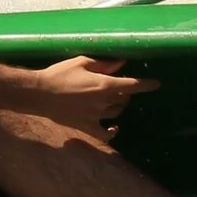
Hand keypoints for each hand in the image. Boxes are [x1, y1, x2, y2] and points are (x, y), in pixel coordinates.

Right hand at [34, 55, 150, 139]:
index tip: (156, 84)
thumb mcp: (83, 63)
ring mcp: (96, 116)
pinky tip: (115, 127)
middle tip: (118, 84)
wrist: (39, 93)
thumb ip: (104, 64)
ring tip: (114, 98)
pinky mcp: (87, 127)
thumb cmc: (59, 74)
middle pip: (124, 98)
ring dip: (119, 105)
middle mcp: (104, 102)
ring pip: (116, 112)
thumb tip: (121, 63)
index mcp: (105, 85)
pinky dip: (112, 131)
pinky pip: (105, 134)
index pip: (133, 85)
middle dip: (125, 91)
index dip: (146, 84)